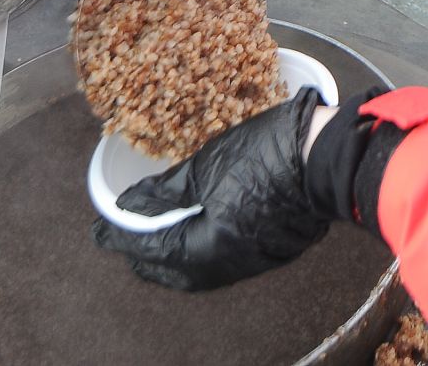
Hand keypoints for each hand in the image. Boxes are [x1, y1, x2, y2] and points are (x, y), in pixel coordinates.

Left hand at [93, 89, 330, 290]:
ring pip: (198, 271)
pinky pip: (222, 262)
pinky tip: (198, 231)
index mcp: (204, 248)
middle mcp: (225, 266)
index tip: (99, 231)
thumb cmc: (267, 154)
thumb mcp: (206, 163)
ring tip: (158, 235)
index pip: (148, 250)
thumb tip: (128, 206)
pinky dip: (201, 251)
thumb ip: (163, 191)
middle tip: (125, 235)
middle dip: (144, 256)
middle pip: (172, 272)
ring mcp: (251, 262)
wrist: (328, 157)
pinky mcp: (270, 252)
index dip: (119, 238)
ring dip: (173, 257)